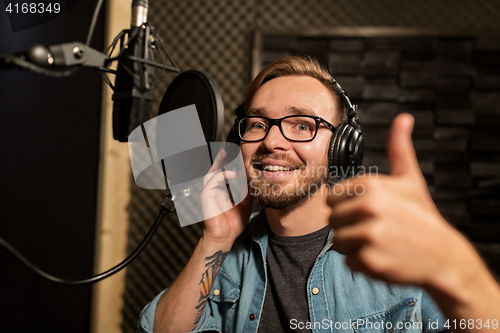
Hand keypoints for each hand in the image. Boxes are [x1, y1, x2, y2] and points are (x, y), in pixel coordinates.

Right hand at [200, 148, 252, 245]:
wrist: (225, 238)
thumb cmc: (232, 226)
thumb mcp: (245, 205)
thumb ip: (247, 194)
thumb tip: (252, 183)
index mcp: (221, 193)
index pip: (223, 175)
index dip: (228, 166)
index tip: (236, 158)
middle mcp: (213, 192)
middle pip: (215, 170)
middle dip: (220, 160)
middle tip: (228, 150)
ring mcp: (208, 193)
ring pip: (212, 172)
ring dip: (220, 164)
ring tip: (228, 156)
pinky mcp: (206, 196)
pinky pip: (213, 180)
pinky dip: (223, 175)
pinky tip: (233, 174)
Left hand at [327, 114, 479, 290]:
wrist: (442, 255)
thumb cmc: (422, 216)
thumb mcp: (410, 179)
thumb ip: (399, 149)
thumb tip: (403, 119)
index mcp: (372, 185)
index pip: (332, 197)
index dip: (347, 206)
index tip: (367, 211)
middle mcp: (369, 207)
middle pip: (333, 220)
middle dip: (349, 226)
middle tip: (375, 228)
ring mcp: (369, 234)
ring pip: (337, 242)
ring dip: (354, 246)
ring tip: (378, 242)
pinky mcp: (370, 260)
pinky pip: (348, 261)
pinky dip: (362, 263)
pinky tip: (382, 256)